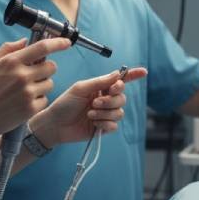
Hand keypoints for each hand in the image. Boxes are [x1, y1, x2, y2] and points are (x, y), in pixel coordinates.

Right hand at [0, 37, 70, 140]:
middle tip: (35, 74)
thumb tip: (25, 41)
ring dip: (42, 85)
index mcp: (12, 62)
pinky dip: (37, 101)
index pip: (42, 47)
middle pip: (51, 66)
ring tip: (25, 91)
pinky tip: (23, 103)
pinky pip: (44, 100)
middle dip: (46, 69)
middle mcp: (22, 76)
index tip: (66, 42)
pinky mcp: (30, 109)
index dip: (58, 43)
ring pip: (49, 84)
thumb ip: (7, 50)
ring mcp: (27, 93)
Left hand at [29, 67, 147, 147]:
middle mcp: (105, 100)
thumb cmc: (64, 104)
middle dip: (110, 100)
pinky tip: (93, 122)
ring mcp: (105, 114)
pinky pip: (114, 125)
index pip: (120, 81)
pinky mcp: (103, 127)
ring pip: (120, 112)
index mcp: (101, 88)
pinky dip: (104, 123)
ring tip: (90, 113)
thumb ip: (100, 82)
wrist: (55, 124)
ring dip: (105, 112)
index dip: (133, 75)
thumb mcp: (81, 88)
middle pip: (122, 98)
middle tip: (95, 102)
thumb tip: (118, 74)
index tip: (144, 72)